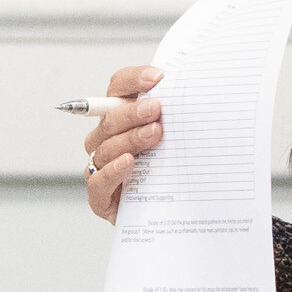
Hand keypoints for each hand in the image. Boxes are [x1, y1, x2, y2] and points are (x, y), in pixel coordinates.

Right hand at [81, 64, 163, 223]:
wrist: (174, 214)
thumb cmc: (174, 170)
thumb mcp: (179, 135)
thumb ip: (178, 111)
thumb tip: (193, 89)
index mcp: (123, 115)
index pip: (119, 87)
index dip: (133, 80)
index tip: (157, 78)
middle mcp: (107, 138)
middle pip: (110, 118)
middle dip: (133, 111)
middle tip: (157, 109)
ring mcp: (101, 167)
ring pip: (105, 148)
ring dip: (129, 138)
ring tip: (153, 135)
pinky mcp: (101, 197)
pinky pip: (98, 182)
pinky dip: (112, 170)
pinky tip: (128, 162)